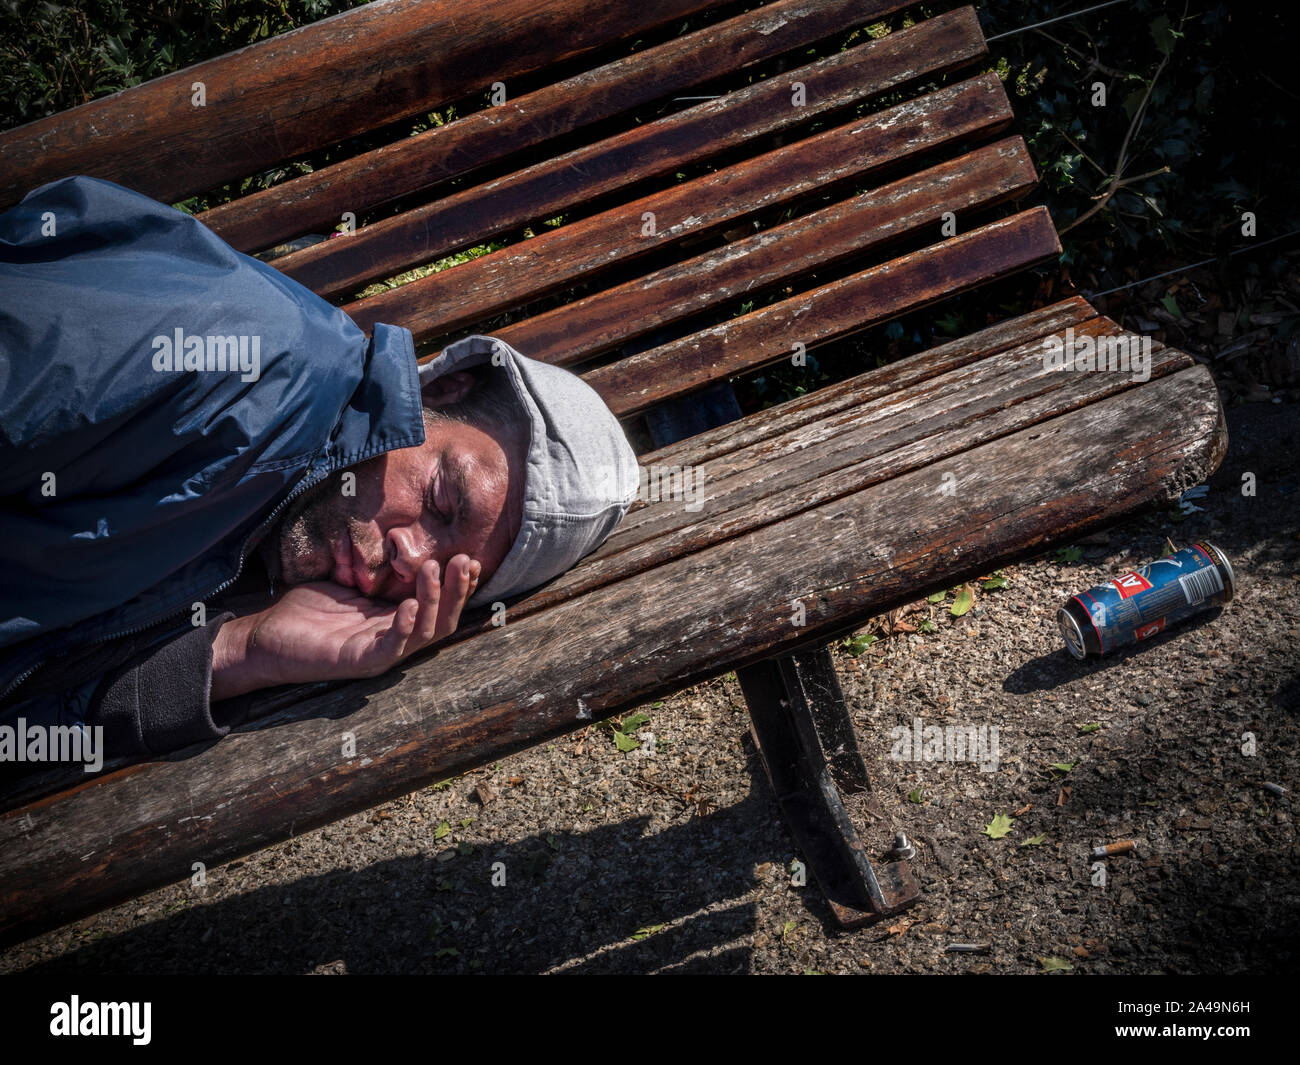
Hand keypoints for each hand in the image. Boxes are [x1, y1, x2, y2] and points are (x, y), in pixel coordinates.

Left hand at [211, 555, 479, 699]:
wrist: (265, 634)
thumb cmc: (306, 609)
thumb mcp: (350, 580)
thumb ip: (378, 567)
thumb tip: (401, 535)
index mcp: (396, 621)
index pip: (440, 605)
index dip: (458, 584)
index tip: (469, 557)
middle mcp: (395, 639)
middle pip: (443, 619)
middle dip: (458, 590)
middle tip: (464, 560)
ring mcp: (380, 653)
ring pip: (426, 632)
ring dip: (435, 600)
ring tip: (434, 569)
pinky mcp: (359, 662)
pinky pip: (392, 647)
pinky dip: (405, 628)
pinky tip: (410, 605)